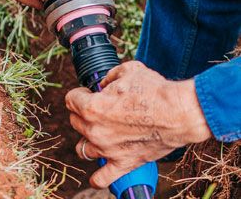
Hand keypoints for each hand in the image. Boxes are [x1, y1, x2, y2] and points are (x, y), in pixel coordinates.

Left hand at [65, 61, 210, 188]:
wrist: (178, 113)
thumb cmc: (154, 91)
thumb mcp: (128, 70)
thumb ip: (110, 76)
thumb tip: (105, 83)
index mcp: (93, 107)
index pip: (71, 99)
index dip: (80, 92)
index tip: (89, 92)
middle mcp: (95, 130)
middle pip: (75, 121)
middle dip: (83, 112)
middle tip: (98, 107)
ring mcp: (108, 150)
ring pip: (82, 148)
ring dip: (87, 138)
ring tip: (99, 131)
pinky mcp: (123, 164)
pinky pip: (101, 178)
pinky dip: (97, 177)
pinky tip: (99, 171)